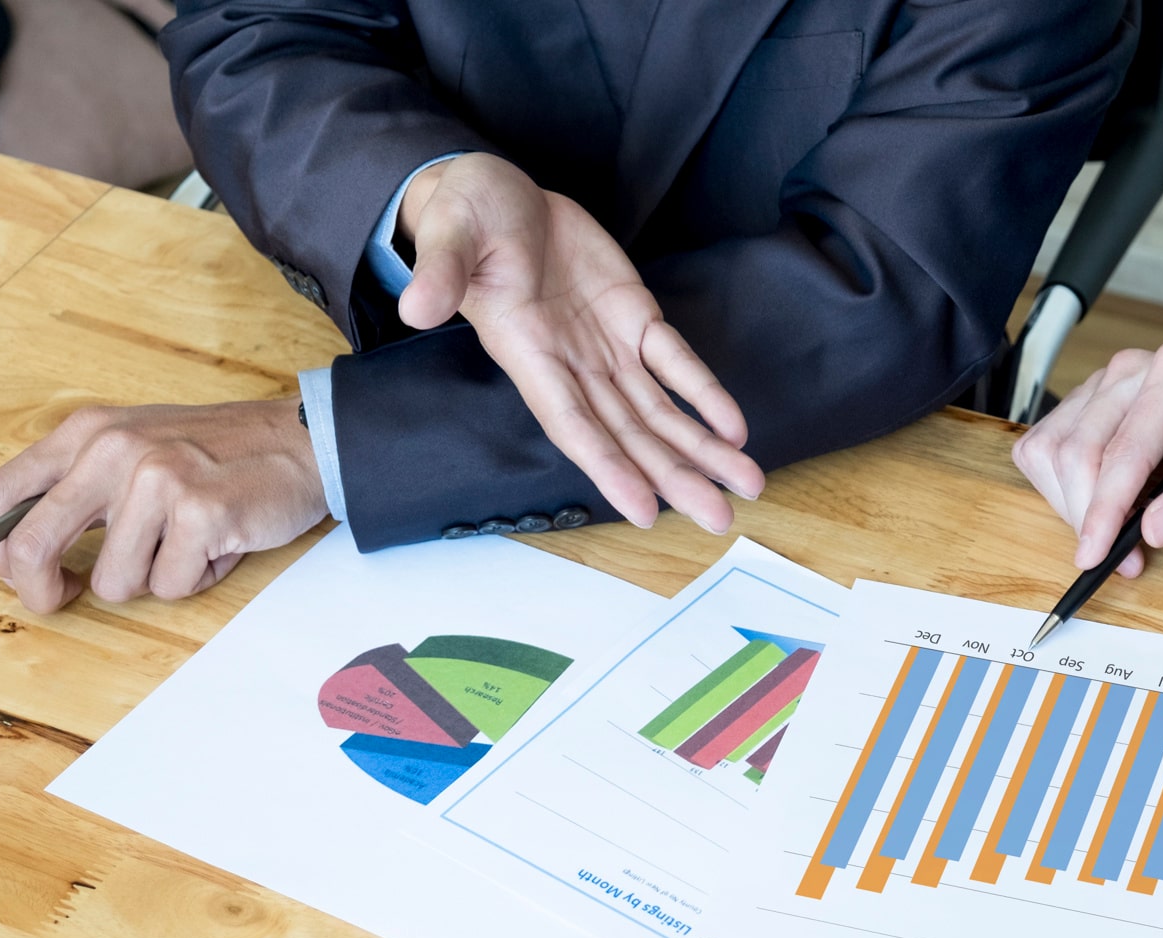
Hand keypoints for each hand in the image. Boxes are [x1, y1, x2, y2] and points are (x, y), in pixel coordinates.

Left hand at [0, 399, 326, 613]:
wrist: (303, 441)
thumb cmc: (221, 453)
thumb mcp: (136, 445)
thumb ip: (83, 484)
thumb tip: (26, 549)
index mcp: (88, 432)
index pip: (1, 497)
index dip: (1, 551)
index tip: (28, 572)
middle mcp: (113, 450)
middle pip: (33, 546)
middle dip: (42, 590)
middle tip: (63, 597)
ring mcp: (156, 481)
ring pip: (113, 582)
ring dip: (150, 579)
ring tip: (184, 548)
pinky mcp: (200, 514)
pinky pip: (170, 587)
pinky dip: (195, 580)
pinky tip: (217, 548)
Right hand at [395, 152, 756, 531]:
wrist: (498, 194)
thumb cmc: (468, 216)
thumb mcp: (450, 235)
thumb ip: (440, 272)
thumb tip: (415, 306)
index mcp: (527, 354)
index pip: (572, 424)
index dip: (608, 468)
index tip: (644, 511)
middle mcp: (572, 365)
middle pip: (629, 435)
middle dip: (674, 476)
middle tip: (719, 518)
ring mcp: (606, 347)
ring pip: (659, 411)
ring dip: (701, 450)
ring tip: (746, 485)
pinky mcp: (633, 318)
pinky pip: (675, 363)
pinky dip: (705, 395)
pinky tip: (734, 430)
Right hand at [1011, 342, 1162, 576]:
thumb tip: (1155, 527)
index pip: (1123, 450)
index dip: (1103, 510)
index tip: (1094, 556)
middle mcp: (1135, 369)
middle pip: (1077, 452)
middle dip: (1088, 516)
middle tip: (1121, 560)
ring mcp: (1107, 383)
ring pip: (1052, 451)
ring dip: (1072, 505)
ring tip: (1116, 535)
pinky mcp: (1090, 402)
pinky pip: (1047, 448)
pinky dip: (1062, 489)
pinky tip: (1102, 506)